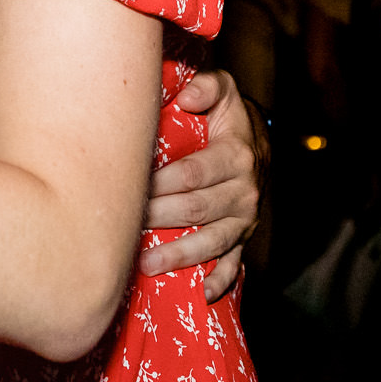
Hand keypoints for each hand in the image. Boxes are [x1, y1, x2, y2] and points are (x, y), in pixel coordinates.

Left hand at [139, 68, 264, 300]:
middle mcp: (244, 191)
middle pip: (195, 210)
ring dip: (179, 256)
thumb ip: (207, 86)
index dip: (160, 183)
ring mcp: (244, 219)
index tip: (130, 187)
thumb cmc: (227, 114)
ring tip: (146, 266)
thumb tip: (186, 96)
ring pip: (211, 242)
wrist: (257, 141)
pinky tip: (200, 294)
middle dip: (158, 219)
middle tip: (123, 225)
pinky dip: (219, 281)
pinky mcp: (243, 238)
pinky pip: (234, 264)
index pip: (192, 174)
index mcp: (235, 156)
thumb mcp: (223, 90)